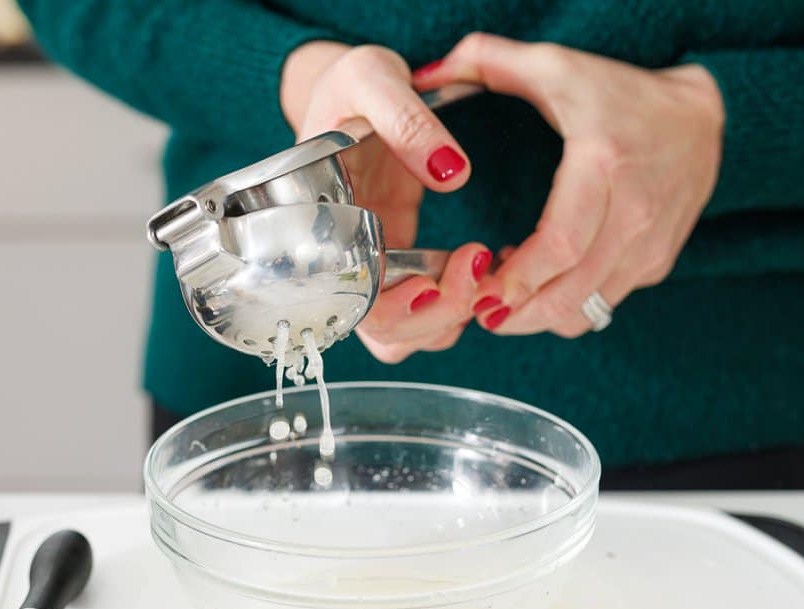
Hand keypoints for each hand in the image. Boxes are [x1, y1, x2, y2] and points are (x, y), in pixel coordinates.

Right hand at [280, 42, 485, 361]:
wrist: (353, 90)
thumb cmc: (349, 84)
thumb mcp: (371, 78)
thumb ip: (406, 119)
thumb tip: (451, 173)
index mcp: (320, 225)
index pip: (349, 303)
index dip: (394, 310)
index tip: (436, 278)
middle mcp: (344, 259)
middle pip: (385, 334)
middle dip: (438, 316)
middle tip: (477, 264)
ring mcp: (375, 264)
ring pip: (409, 334)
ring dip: (452, 317)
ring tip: (484, 266)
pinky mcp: (402, 258)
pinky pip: (427, 308)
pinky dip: (460, 302)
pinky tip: (483, 265)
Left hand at [413, 33, 724, 335]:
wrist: (701, 118)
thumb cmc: (620, 94)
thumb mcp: (557, 66)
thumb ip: (487, 61)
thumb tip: (425, 73)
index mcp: (605, 165)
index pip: (562, 244)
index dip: (517, 280)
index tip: (477, 295)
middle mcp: (636, 213)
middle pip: (571, 292)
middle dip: (517, 314)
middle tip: (477, 313)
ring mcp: (651, 245)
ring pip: (586, 309)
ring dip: (537, 315)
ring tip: (504, 296)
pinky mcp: (656, 264)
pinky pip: (603, 304)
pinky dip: (565, 305)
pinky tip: (542, 279)